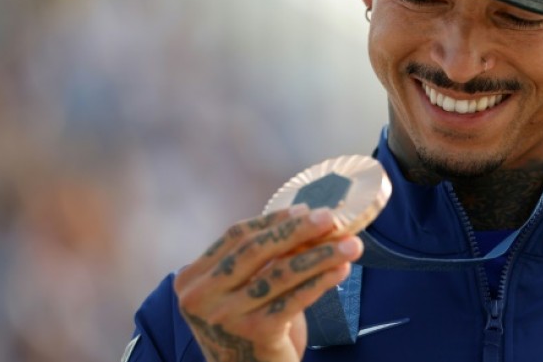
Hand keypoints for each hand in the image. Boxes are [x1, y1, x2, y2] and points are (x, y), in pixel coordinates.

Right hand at [174, 205, 363, 361]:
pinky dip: (321, 281)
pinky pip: (295, 299)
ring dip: (320, 255)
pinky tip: (341, 270)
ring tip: (351, 245)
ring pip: (280, 273)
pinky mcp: (255, 334)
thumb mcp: (239, 291)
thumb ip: (260, 259)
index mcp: (192, 279)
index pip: (236, 236)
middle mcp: (200, 298)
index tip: (307, 209)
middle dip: (297, 230)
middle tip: (331, 218)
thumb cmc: (247, 327)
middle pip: (256, 250)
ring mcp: (226, 317)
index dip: (273, 220)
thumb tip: (306, 216)